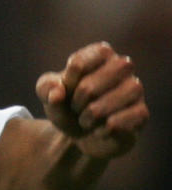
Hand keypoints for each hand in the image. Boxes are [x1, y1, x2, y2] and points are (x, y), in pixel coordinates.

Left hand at [36, 41, 147, 159]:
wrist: (78, 135)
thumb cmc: (65, 105)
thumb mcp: (48, 94)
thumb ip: (46, 88)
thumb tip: (57, 94)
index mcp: (100, 54)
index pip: (85, 59)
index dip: (70, 79)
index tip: (65, 89)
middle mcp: (122, 67)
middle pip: (112, 71)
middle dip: (85, 93)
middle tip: (75, 106)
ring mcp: (135, 89)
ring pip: (127, 91)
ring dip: (96, 111)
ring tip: (85, 120)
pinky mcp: (141, 113)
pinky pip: (134, 115)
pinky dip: (108, 127)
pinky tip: (99, 131)